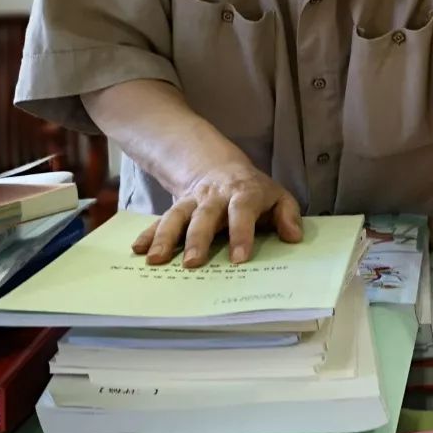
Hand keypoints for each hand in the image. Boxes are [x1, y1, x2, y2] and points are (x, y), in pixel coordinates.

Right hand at [131, 161, 302, 266]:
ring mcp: (192, 201)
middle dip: (198, 239)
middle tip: (193, 263)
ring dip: (166, 238)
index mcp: (244, 193)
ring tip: (157, 260)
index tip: (239, 259)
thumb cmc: (255, 192)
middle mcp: (215, 196)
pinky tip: (138, 249)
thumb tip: (294, 237)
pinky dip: (148, 234)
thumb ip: (288, 215)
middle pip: (205, 216)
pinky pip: (161, 220)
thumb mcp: (279, 197)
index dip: (241, 233)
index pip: (242, 211)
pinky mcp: (177, 207)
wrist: (220, 169)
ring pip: (177, 216)